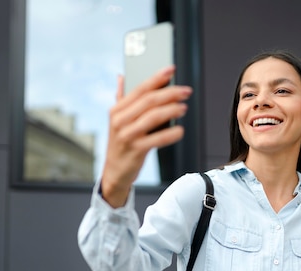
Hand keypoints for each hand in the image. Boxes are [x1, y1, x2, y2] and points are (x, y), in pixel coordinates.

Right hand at [100, 66, 192, 207]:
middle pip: (149, 101)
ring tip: (183, 108)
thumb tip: (121, 77)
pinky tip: (180, 130)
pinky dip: (171, 134)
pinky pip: (157, 139)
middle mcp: (120, 121)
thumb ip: (121, 98)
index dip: (157, 78)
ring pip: (153, 117)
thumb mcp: (117, 121)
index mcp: (116, 110)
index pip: (139, 89)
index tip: (171, 70)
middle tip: (185, 91)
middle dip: (170, 93)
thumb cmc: (121, 144)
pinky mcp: (136, 150)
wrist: (115, 172)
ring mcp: (127, 136)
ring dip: (172, 110)